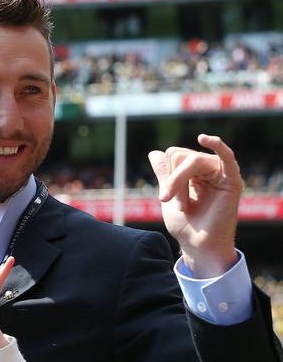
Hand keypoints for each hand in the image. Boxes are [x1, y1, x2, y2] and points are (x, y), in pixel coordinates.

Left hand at [148, 134, 241, 277]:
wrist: (197, 246)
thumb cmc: (185, 224)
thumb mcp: (168, 195)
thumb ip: (164, 173)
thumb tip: (154, 153)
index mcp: (195, 170)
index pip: (172, 154)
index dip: (166, 177)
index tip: (168, 199)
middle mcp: (209, 168)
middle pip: (179, 154)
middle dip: (173, 181)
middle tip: (180, 204)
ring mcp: (221, 173)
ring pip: (191, 159)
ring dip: (180, 184)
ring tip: (184, 205)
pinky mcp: (231, 181)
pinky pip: (226, 157)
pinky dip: (217, 145)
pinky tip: (205, 138)